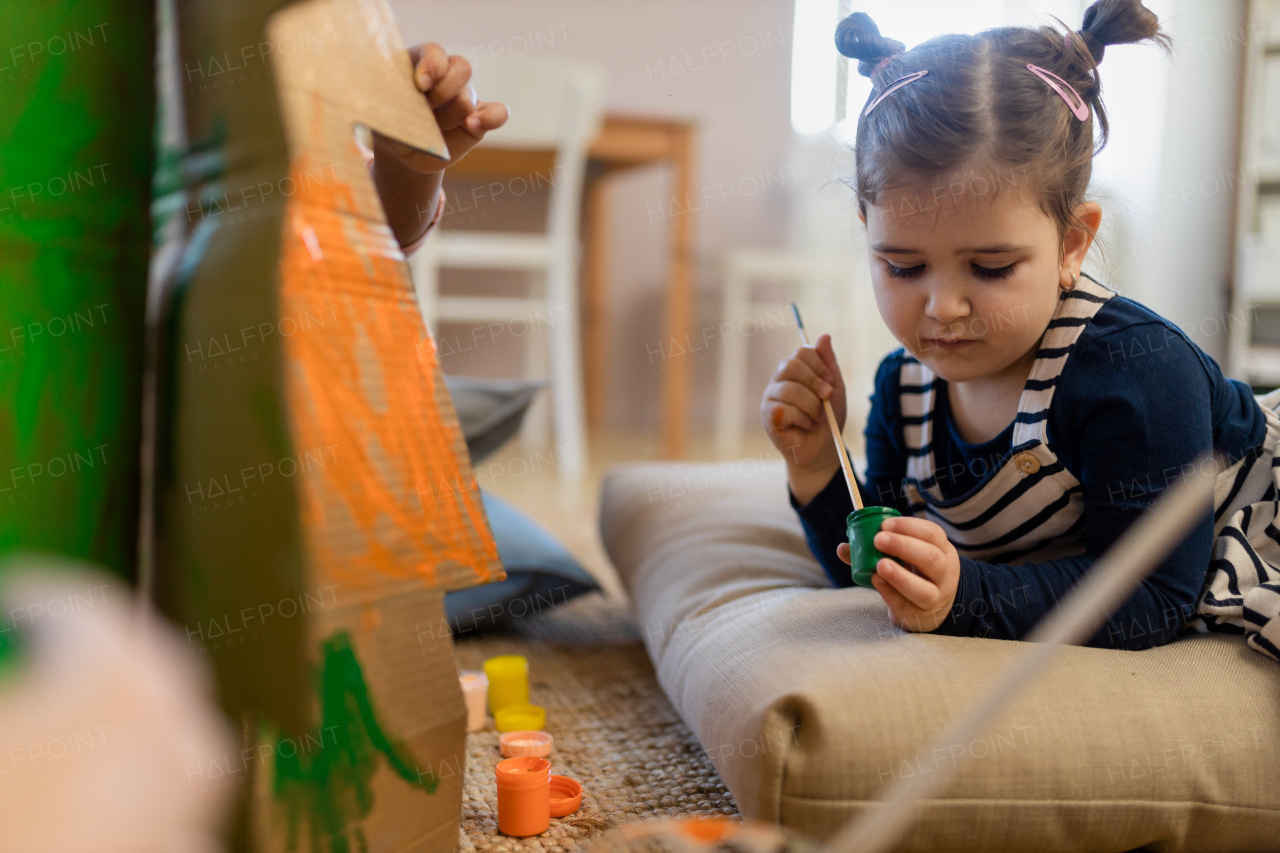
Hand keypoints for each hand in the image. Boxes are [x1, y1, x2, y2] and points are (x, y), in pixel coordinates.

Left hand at [373, 43, 508, 173]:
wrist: (405, 151)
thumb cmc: (390, 126)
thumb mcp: (384, 112)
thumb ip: (395, 104)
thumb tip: (411, 103)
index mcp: (420, 62)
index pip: (435, 52)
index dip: (431, 66)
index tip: (419, 85)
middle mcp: (447, 75)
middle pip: (460, 68)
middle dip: (443, 90)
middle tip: (425, 109)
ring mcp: (465, 96)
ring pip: (466, 99)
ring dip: (446, 118)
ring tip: (429, 130)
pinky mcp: (479, 118)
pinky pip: (499, 113)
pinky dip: (491, 118)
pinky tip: (472, 125)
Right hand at [761, 333, 847, 501]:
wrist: (822, 449)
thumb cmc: (828, 419)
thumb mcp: (835, 389)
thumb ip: (829, 364)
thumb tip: (824, 336)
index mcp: (795, 370)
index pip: (802, 353)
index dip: (819, 366)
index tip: (831, 384)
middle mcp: (779, 380)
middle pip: (791, 365)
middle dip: (815, 382)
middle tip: (827, 397)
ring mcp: (770, 397)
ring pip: (790, 390)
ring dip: (812, 406)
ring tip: (818, 418)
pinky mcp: (768, 416)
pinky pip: (784, 409)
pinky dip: (802, 419)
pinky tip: (805, 426)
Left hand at [836, 516, 958, 631]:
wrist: (928, 609)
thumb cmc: (912, 574)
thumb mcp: (904, 558)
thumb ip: (875, 550)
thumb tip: (843, 547)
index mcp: (941, 550)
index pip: (932, 533)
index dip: (910, 527)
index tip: (885, 524)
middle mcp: (944, 573)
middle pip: (931, 558)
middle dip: (904, 546)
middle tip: (879, 539)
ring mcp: (935, 597)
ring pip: (924, 589)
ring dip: (900, 575)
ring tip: (880, 564)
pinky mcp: (920, 614)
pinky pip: (905, 604)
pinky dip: (889, 592)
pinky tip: (876, 581)